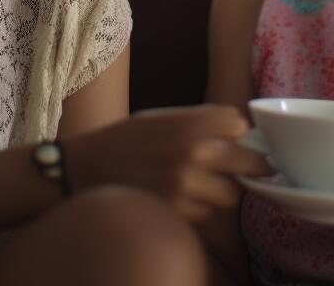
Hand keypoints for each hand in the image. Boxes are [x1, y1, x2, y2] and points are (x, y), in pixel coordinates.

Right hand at [66, 105, 270, 221]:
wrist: (84, 169)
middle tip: (241, 168)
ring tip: (196, 184)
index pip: (238, 124)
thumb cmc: (123, 141)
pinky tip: (176, 197)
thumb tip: (239, 131)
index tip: (231, 137)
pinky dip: (196, 208)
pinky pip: (205, 214)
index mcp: (188, 124)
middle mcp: (192, 153)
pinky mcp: (177, 213)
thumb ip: (198, 123)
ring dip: (219, 191)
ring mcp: (186, 186)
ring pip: (229, 195)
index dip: (236, 132)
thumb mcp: (159, 118)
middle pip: (249, 163)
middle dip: (246, 166)